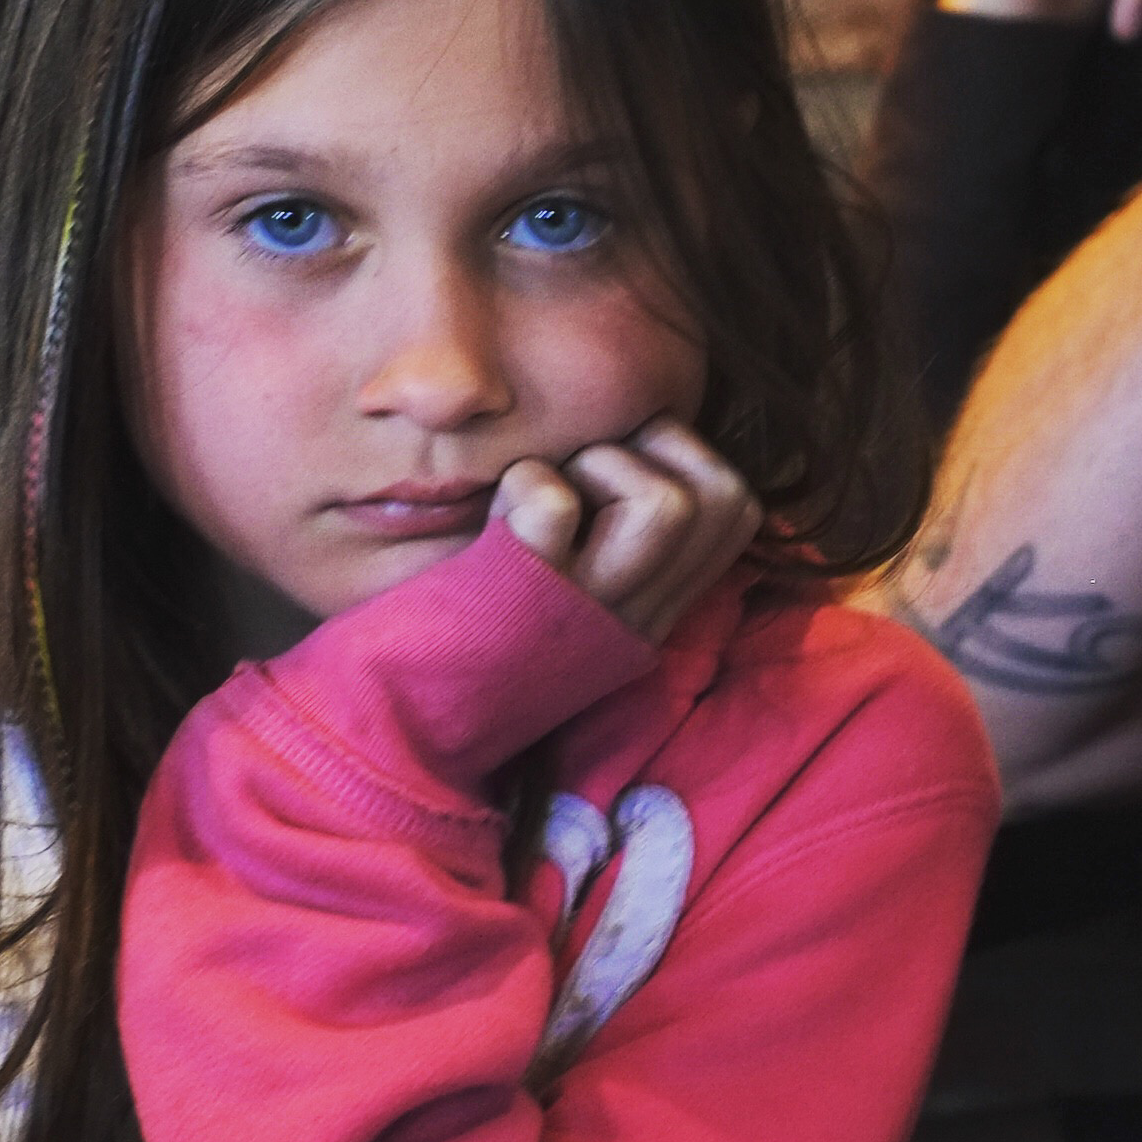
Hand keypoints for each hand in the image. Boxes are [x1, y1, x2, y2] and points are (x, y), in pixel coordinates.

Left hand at [494, 415, 761, 645]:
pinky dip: (523, 484)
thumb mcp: (572, 581)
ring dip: (600, 464)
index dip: (689, 456)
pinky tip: (495, 517)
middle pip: (725, 499)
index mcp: (654, 606)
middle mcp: (637, 616)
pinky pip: (554, 506)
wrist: (400, 716)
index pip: (741, 510)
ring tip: (546, 493)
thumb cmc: (473, 624)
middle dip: (656, 447)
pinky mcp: (527, 605)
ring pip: (667, 504)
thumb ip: (614, 526)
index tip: (618, 467)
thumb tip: (637, 424)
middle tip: (584, 473)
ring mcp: (587, 613)